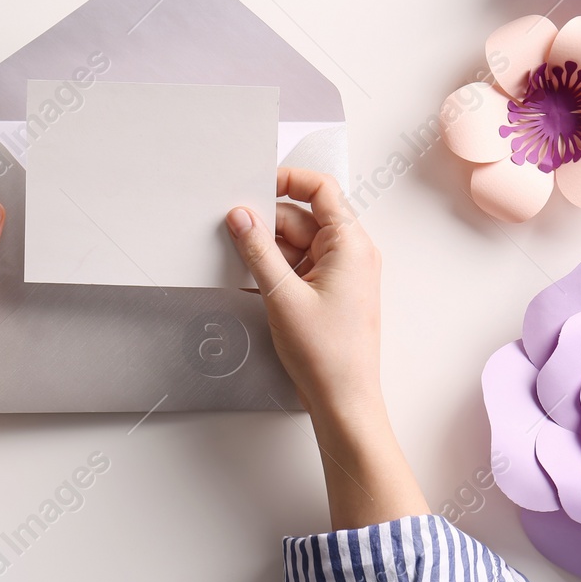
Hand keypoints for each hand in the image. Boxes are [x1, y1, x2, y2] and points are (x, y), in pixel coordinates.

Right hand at [226, 168, 428, 528]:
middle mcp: (350, 252)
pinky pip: (297, 267)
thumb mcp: (282, 295)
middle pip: (302, 218)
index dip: (287, 179)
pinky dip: (274, 271)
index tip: (253, 185)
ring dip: (266, 251)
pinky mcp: (328, 292)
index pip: (321, 189)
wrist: (344, 402)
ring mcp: (340, 273)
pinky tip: (248, 282)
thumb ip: (258, 250)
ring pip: (296, 244)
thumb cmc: (326, 354)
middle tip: (229, 230)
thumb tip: (240, 216)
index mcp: (351, 244)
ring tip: (236, 263)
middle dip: (266, 223)